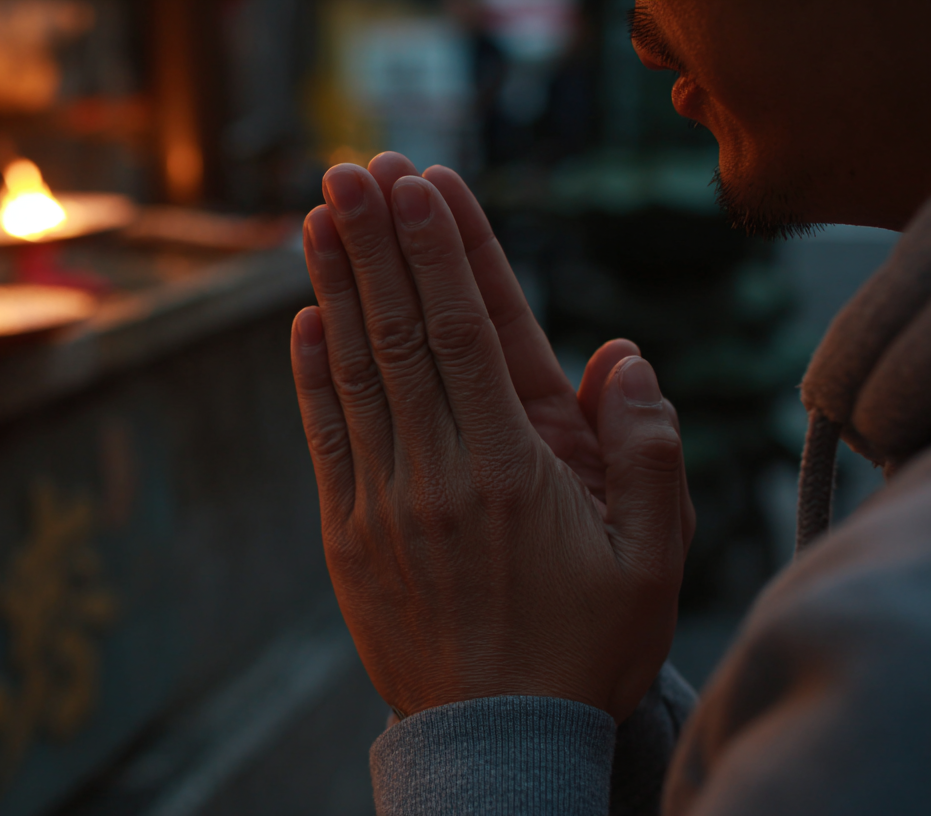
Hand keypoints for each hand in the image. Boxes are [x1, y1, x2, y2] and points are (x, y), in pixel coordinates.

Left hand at [290, 153, 693, 722]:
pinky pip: (323, 439)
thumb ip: (647, 451)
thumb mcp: (652, 558)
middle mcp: (436, 471)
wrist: (497, 741)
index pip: (466, 330)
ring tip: (316, 219)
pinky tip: (303, 322)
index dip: (438, 250)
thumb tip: (623, 356)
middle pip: (398, 332)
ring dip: (332, 289)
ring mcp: (382, 502)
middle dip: (374, 243)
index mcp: (511, 466)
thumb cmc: (584, 649)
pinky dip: (311, 376)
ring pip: (352, 374)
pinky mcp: (346, 535)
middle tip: (349, 169)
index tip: (418, 184)